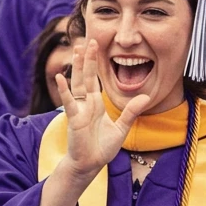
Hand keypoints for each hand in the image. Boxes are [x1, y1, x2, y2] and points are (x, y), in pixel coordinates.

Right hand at [56, 39, 150, 179]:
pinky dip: (64, 90)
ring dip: (76, 67)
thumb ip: (131, 112)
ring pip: (77, 84)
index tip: (96, 47)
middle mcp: (86, 103)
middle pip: (86, 76)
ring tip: (76, 50)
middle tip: (88, 40)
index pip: (95, 79)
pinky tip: (60, 76)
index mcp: (96, 104)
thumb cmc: (102, 148)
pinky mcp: (74, 119)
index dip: (95, 64)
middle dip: (87, 59)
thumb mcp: (122, 128)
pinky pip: (69, 102)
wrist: (90, 165)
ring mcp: (79, 110)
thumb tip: (146, 96)